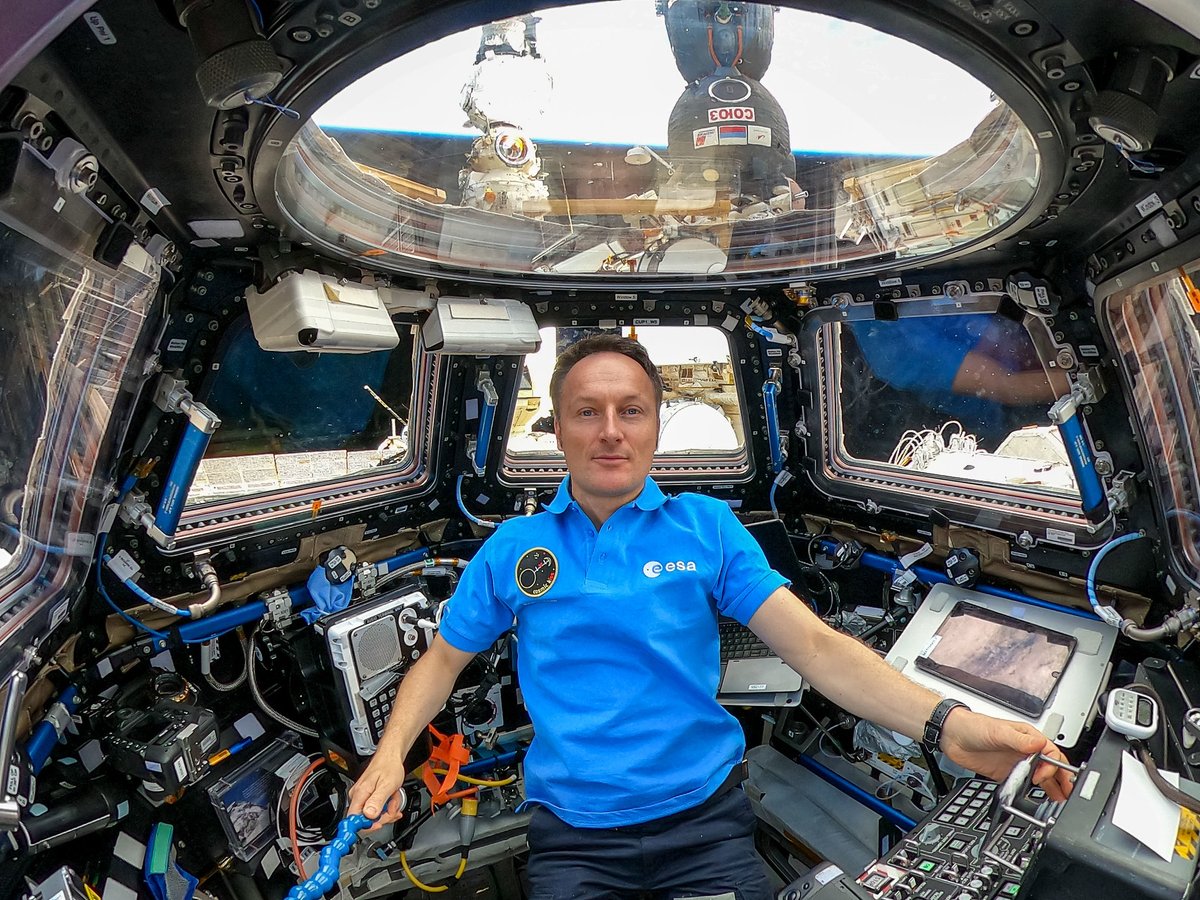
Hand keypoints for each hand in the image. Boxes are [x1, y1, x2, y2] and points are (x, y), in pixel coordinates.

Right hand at [347, 751, 406, 830]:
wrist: (390, 757)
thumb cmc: (388, 767)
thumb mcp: (387, 785)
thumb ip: (377, 801)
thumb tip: (369, 815)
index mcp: (359, 794)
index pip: (354, 820)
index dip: (368, 825)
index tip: (380, 824)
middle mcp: (357, 797)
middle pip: (366, 819)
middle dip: (383, 816)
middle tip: (392, 808)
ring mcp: (362, 797)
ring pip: (373, 815)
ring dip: (387, 811)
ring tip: (393, 800)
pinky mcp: (367, 797)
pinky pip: (375, 809)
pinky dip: (386, 808)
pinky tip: (391, 800)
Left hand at [940, 708, 1074, 800]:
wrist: (952, 736)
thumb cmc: (974, 726)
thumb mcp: (998, 732)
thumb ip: (1019, 740)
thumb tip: (1039, 745)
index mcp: (1028, 738)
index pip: (1051, 753)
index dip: (1052, 766)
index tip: (1041, 776)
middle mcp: (1025, 751)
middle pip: (1050, 766)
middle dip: (1061, 779)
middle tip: (1068, 792)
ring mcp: (1016, 763)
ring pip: (1040, 776)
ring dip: (1051, 787)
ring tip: (1060, 798)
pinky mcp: (1006, 774)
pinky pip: (1023, 784)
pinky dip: (1031, 792)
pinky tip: (1037, 798)